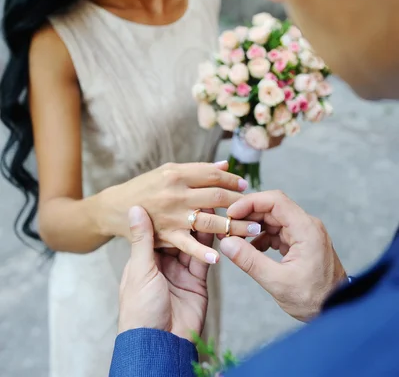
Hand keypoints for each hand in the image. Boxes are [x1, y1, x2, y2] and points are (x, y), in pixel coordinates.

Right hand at [101, 161, 260, 263]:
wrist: (116, 208)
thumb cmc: (145, 187)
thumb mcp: (168, 172)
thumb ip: (197, 170)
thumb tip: (225, 165)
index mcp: (177, 173)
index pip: (213, 175)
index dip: (233, 180)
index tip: (245, 187)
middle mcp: (176, 193)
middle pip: (217, 196)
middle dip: (240, 203)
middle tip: (258, 210)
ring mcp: (172, 215)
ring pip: (210, 220)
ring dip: (234, 226)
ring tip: (253, 231)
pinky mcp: (166, 235)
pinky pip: (189, 245)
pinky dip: (204, 251)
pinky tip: (220, 256)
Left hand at [118, 206, 210, 340]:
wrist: (157, 345)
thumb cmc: (139, 309)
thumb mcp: (140, 270)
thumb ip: (142, 239)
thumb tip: (135, 208)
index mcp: (146, 258)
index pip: (160, 228)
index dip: (170, 212)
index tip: (179, 192)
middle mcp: (164, 262)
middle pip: (180, 234)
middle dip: (191, 218)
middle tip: (204, 197)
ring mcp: (181, 272)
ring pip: (195, 244)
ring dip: (205, 229)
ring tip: (216, 211)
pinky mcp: (197, 282)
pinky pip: (205, 260)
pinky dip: (212, 248)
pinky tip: (220, 233)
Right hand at [220, 191, 346, 321]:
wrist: (336, 309)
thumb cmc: (314, 298)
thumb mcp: (278, 282)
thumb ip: (250, 261)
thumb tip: (226, 243)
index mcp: (306, 229)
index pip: (275, 200)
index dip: (250, 202)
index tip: (231, 212)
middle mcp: (307, 225)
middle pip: (272, 207)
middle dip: (248, 214)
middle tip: (228, 227)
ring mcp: (305, 233)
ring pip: (273, 219)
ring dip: (253, 226)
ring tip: (235, 239)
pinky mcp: (301, 242)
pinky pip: (278, 231)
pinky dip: (262, 237)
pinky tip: (250, 249)